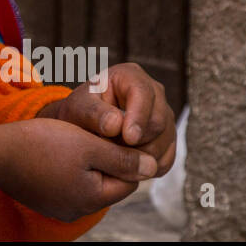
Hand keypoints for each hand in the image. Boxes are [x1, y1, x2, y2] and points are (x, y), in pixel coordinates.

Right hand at [0, 118, 156, 221]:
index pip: (128, 178)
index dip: (127, 153)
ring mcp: (59, 206)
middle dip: (107, 157)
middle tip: (97, 132)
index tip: (118, 132)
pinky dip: (69, 168)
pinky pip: (68, 183)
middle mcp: (77, 209)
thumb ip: (122, 157)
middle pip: (108, 181)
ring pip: (88, 181)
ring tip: (77, 138)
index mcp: (92, 198)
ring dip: (88, 161)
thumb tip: (153, 167)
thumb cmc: (42, 144)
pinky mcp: (44, 198)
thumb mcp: (88, 144)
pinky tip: (59, 150)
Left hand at [36, 62, 176, 175]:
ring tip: (116, 158)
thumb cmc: (79, 112)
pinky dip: (149, 167)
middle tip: (115, 153)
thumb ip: (93, 114)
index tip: (128, 138)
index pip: (143, 93)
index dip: (139, 117)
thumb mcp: (78, 108)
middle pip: (159, 120)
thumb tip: (116, 125)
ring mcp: (163, 116)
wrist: (83, 127)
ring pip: (165, 141)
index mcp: (131, 76)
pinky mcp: (166, 138)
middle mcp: (153, 93)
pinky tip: (128, 168)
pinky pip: (167, 158)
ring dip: (142, 156)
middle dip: (138, 141)